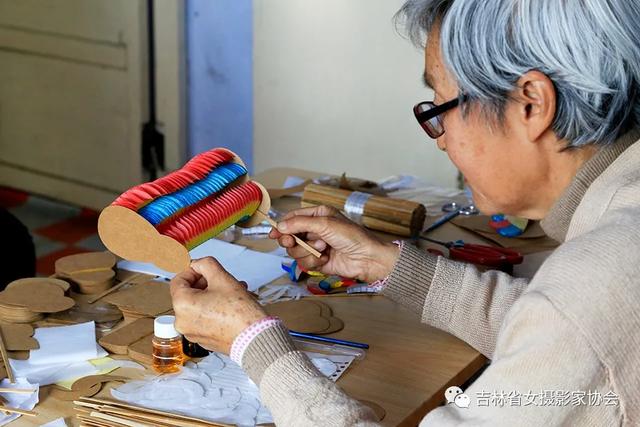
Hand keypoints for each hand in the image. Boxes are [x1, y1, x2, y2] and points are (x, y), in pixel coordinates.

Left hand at [170, 257, 266, 353]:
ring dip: (213, 295)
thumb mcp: (222, 278)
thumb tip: (198, 263)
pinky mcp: (202, 339)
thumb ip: (205, 264)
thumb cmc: (240, 313)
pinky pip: (204, 319)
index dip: (192, 270)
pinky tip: (231, 305)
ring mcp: (192, 332)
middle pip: (189, 293)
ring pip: (198, 306)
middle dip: (206, 283)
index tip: (204, 268)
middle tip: (222, 279)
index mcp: (182, 305)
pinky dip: (214, 309)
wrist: (254, 338)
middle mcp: (182, 321)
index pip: (178, 280)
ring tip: (233, 291)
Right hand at [269, 205, 399, 282]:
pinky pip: (304, 262)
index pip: (292, 218)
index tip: (273, 233)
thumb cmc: (352, 236)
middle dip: (291, 241)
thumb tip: (280, 225)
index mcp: (317, 215)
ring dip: (307, 251)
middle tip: (293, 243)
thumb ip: (299, 224)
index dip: (281, 225)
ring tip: (323, 248)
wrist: (367, 258)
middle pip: (290, 236)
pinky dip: (313, 261)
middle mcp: (315, 230)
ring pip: (295, 251)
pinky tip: (325, 259)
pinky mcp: (318, 261)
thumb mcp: (325, 224)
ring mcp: (315, 246)